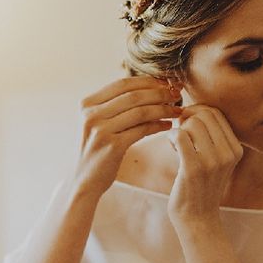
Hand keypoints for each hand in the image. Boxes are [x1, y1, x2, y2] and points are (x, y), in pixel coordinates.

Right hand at [71, 75, 183, 198]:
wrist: (85, 181)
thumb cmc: (98, 150)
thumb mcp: (98, 123)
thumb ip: (114, 106)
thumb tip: (148, 87)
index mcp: (87, 104)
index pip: (122, 84)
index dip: (147, 81)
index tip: (166, 83)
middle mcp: (91, 114)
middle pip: (133, 96)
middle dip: (159, 93)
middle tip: (176, 94)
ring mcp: (100, 130)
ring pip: (140, 112)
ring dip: (163, 109)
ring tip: (177, 110)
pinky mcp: (112, 146)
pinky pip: (142, 130)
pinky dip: (158, 125)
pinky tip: (168, 125)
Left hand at [166, 104, 243, 224]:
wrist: (197, 217)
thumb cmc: (200, 184)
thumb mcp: (215, 158)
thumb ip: (211, 135)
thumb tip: (192, 108)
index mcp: (236, 148)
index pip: (216, 112)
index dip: (197, 112)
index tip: (187, 125)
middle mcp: (229, 153)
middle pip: (205, 114)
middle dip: (187, 119)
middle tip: (180, 134)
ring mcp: (213, 161)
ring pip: (192, 123)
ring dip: (179, 129)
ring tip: (177, 144)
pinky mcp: (194, 169)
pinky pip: (180, 136)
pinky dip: (171, 137)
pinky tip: (172, 147)